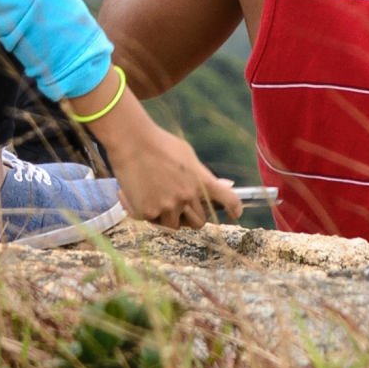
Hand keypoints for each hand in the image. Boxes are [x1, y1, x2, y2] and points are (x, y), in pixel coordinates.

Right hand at [95, 99, 238, 225]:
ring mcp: (168, 206)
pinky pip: (153, 221)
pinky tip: (138, 194)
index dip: (234, 209)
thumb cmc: (161, 145)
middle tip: (181, 208)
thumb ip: (203, 175)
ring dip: (169, 217)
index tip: (236, 213)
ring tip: (157, 199)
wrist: (132, 142)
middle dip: (191, 217)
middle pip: (199, 222)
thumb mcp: (188, 156)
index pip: (228, 200)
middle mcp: (188, 197)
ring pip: (174, 225)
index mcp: (202, 181)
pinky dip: (147, 211)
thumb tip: (223, 186)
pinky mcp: (148, 212)